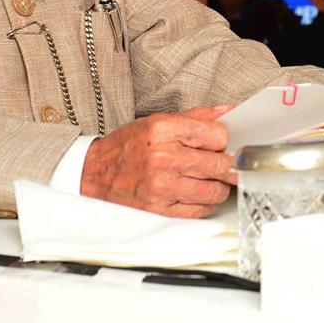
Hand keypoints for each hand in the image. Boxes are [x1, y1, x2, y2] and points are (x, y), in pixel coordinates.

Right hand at [80, 105, 234, 217]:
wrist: (95, 173)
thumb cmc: (128, 145)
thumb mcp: (158, 120)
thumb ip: (196, 116)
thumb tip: (227, 112)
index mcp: (163, 130)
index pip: (217, 135)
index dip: (225, 139)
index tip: (221, 143)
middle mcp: (163, 158)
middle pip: (220, 165)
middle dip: (228, 165)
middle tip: (227, 163)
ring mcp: (162, 187)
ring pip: (214, 191)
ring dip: (218, 186)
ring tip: (209, 179)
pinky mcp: (160, 209)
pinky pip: (200, 210)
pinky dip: (205, 203)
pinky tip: (197, 193)